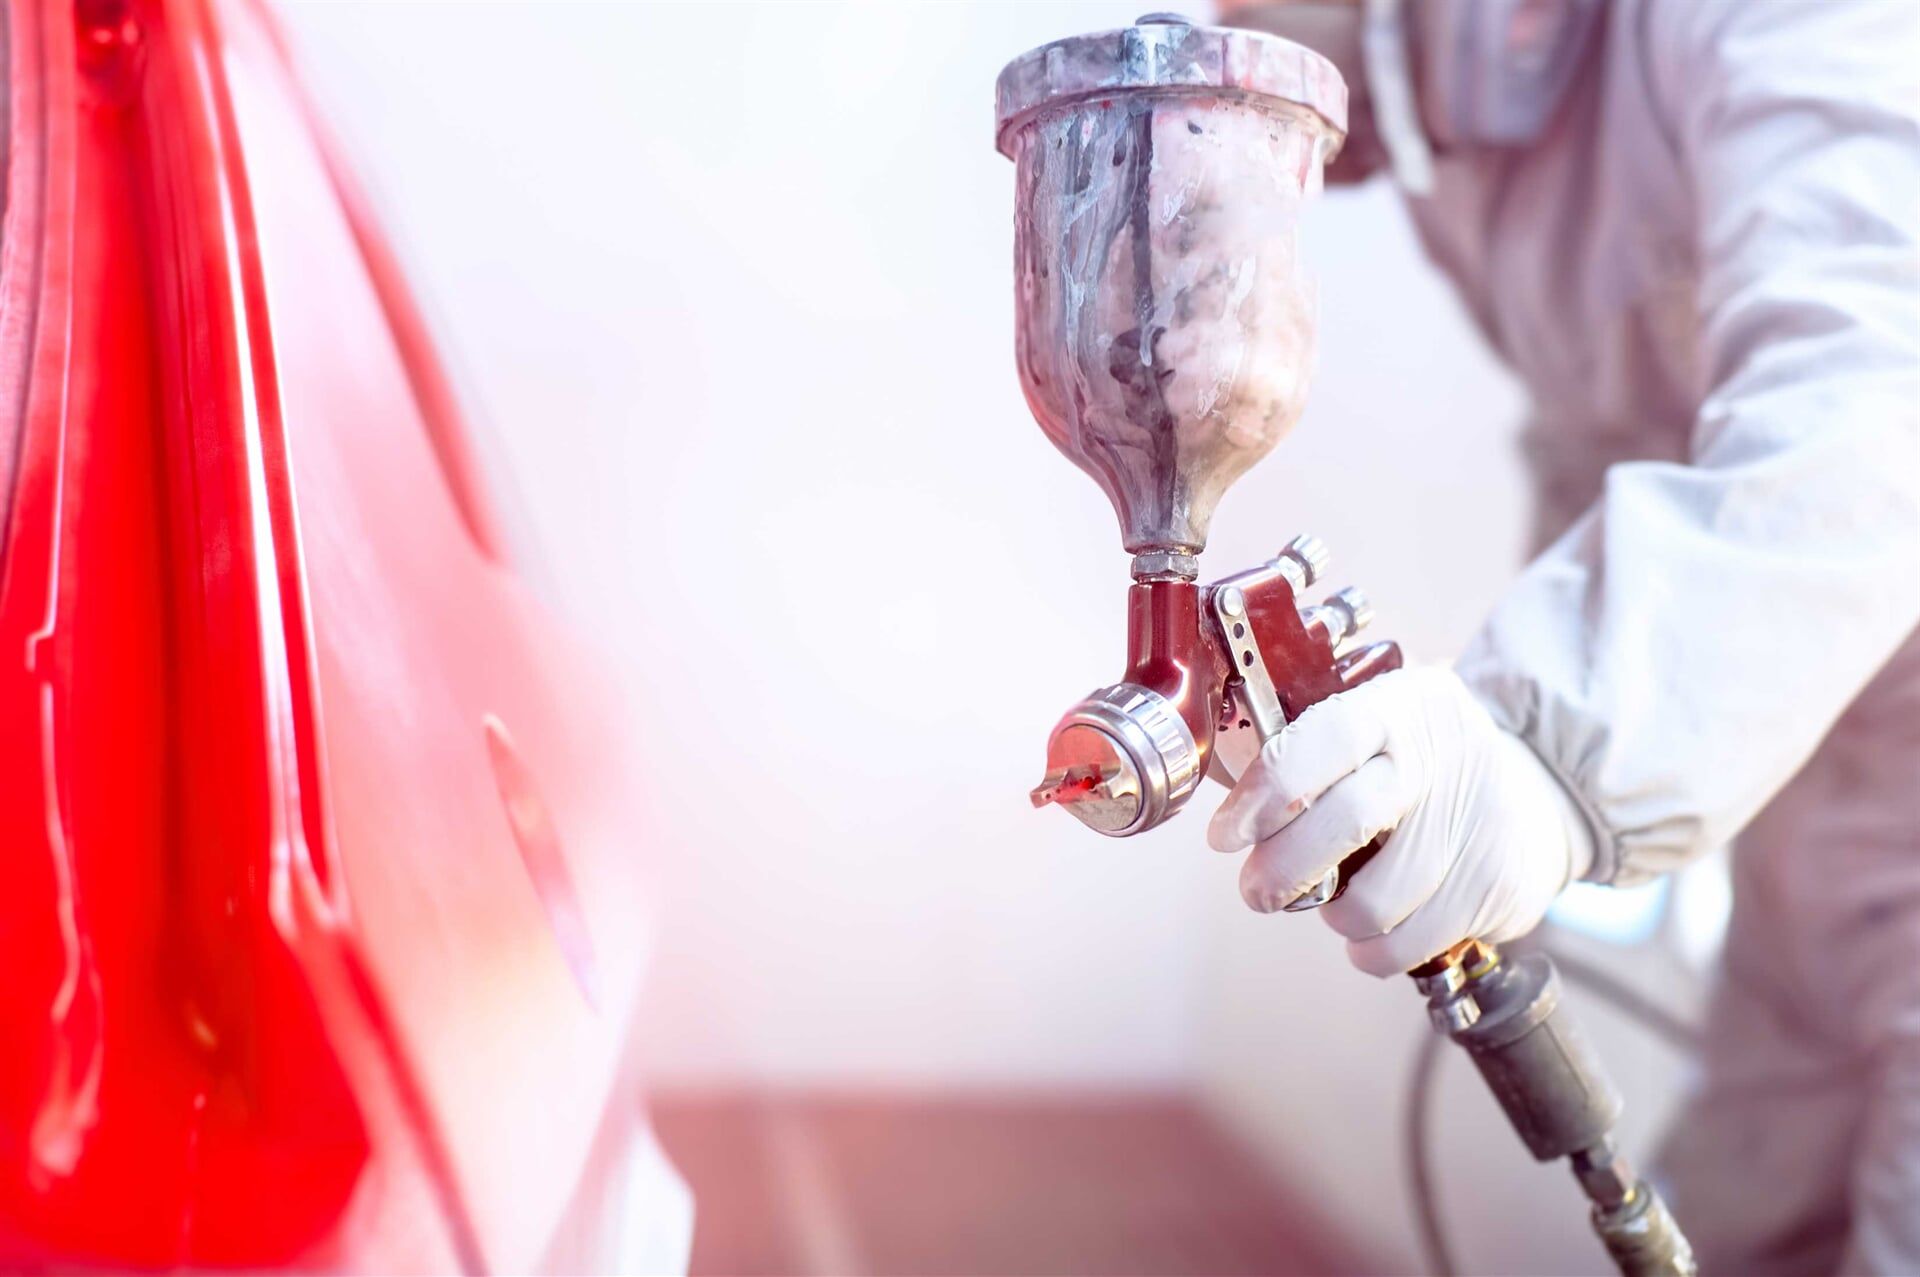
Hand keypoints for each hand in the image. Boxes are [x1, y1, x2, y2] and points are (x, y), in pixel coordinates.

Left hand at [1206, 666, 1595, 975]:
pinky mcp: (1499, 884)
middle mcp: (1445, 755)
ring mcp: (1480, 820)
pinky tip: (1378, 925)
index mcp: (1398, 706)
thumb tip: (1227, 813)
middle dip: (1283, 870)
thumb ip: (1303, 758)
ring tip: (1340, 899)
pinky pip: (1407, 944)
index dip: (1265, 793)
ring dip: (1336, 915)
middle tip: (1258, 890)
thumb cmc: (1416, 766)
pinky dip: (1374, 948)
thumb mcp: (1370, 730)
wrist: (1532, 790)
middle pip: (1347, 822)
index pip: (1324, 740)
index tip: (1225, 835)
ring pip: (1374, 902)